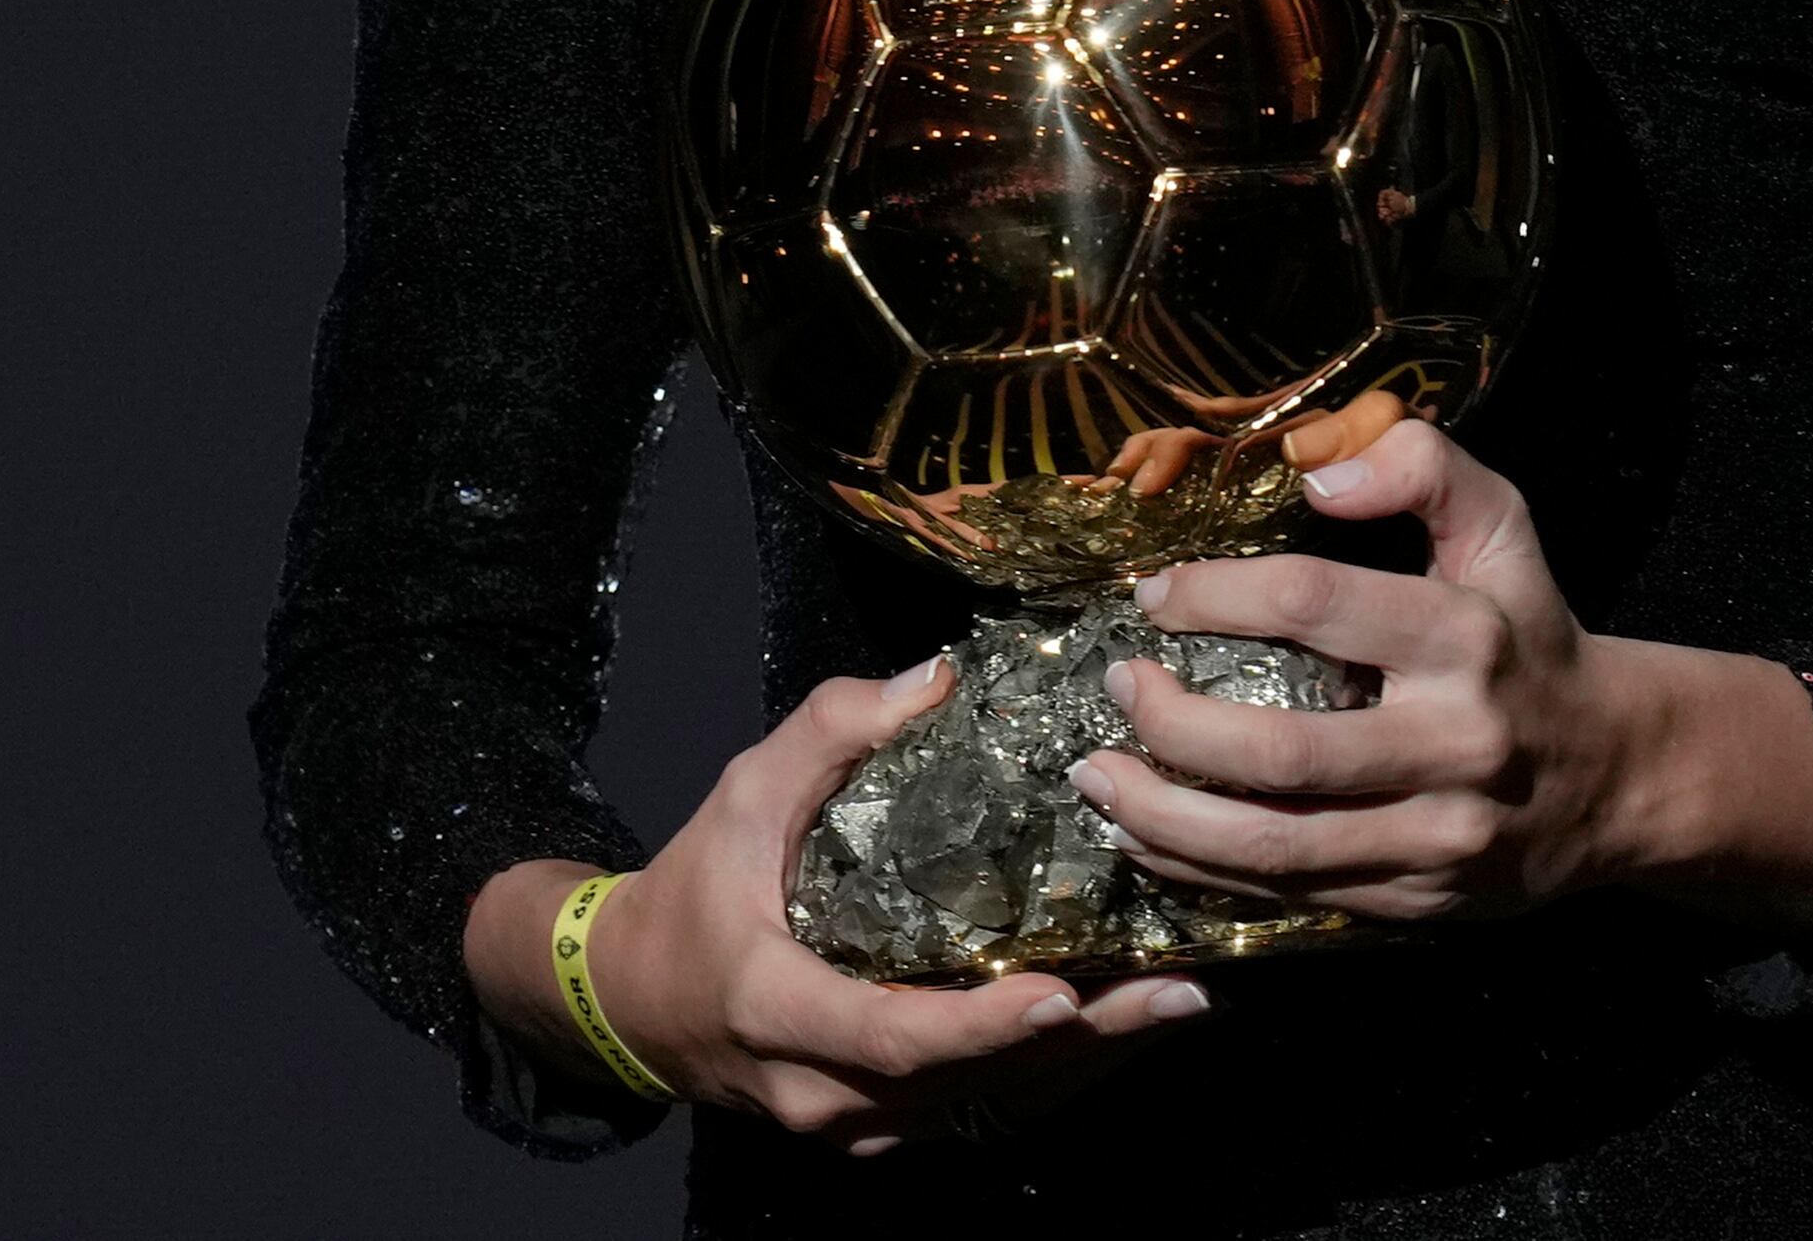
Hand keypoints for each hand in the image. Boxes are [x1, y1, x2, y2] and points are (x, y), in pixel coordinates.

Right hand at [462, 661, 1216, 1153]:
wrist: (633, 999)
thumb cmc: (696, 888)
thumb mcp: (742, 791)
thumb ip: (831, 731)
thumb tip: (939, 680)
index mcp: (778, 1007)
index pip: (890, 1036)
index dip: (979, 1026)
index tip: (1063, 995)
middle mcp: (821, 1089)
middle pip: (965, 1083)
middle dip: (1080, 1042)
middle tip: (1179, 993)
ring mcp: (852, 1125)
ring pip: (984, 1107)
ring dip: (1085, 1063)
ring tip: (1178, 1005)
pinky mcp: (877, 1131)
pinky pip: (975, 1112)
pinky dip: (1051, 1076)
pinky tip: (1120, 1032)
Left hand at [1068, 417, 1812, 935]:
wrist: (1617, 778)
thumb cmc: (1529, 635)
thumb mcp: (1501, 528)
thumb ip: (1424, 467)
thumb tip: (1318, 475)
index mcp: (1466, 639)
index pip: (1316, 606)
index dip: (1215, 596)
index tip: (1153, 595)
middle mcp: (1455, 745)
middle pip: (1280, 750)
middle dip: (1171, 725)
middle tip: (1115, 688)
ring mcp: (1437, 840)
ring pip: (1274, 845)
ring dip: (1164, 816)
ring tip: (1096, 779)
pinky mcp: (1417, 904)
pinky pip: (1290, 895)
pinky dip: (1203, 873)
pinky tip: (1146, 838)